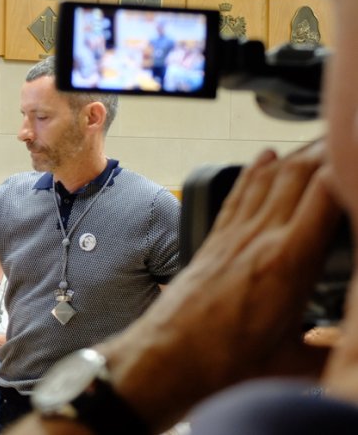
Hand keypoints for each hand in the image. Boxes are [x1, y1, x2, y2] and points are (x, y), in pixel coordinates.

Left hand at [98, 141, 338, 431]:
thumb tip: (352, 355)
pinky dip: (257, 170)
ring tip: (326, 138)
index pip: (328, 193)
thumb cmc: (221, 364)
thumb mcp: (294, 361)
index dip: (350, 169)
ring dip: (299, 152)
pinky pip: (239, 192)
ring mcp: (233, 234)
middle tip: (354, 136)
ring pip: (271, 176)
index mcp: (287, 262)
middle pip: (301, 172)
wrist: (162, 359)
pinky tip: (267, 155)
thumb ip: (332, 352)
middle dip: (332, 147)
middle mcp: (260, 237)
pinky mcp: (213, 239)